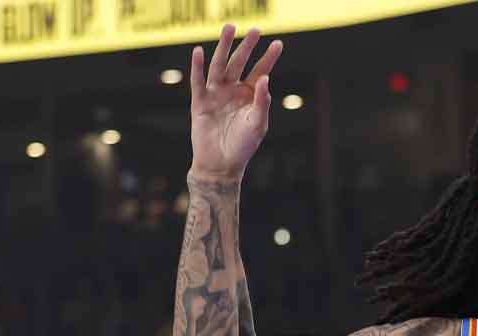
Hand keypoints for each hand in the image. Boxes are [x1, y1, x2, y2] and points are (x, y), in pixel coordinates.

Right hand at [189, 24, 282, 180]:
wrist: (221, 164)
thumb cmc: (243, 146)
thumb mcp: (258, 124)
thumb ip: (262, 102)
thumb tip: (265, 79)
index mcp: (249, 96)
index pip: (260, 72)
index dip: (268, 58)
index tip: (279, 43)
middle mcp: (233, 91)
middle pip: (240, 63)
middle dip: (247, 46)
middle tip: (256, 30)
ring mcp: (216, 94)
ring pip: (220, 66)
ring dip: (224, 47)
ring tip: (229, 29)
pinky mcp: (200, 102)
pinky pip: (199, 82)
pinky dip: (198, 67)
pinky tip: (199, 52)